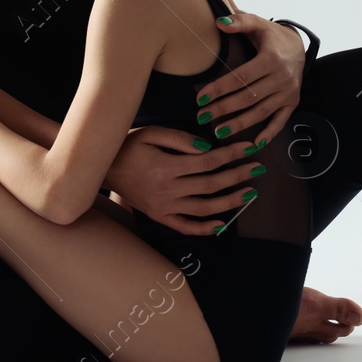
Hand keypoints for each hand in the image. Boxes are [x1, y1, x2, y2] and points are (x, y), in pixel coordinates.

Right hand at [103, 126, 269, 235]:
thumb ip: (180, 138)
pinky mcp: (160, 217)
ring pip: (204, 207)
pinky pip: (185, 227)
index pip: (208, 161)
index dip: (231, 154)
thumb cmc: (128, 146)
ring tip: (249, 193)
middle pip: (211, 184)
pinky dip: (205, 228)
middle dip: (238, 175)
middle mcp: (167, 189)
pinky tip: (222, 224)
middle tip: (258, 168)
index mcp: (166, 166)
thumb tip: (208, 146)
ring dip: (230, 201)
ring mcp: (164, 207)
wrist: (103, 169)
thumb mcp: (151, 133)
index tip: (249, 148)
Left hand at [192, 12, 304, 148]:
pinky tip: (253, 143)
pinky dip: (269, 133)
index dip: (220, 89)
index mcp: (271, 58)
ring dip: (239, 124)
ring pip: (261, 112)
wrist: (299, 45)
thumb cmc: (271, 35)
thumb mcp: (257, 24)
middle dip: (223, 109)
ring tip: (218, 132)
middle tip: (201, 117)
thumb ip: (239, 21)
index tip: (200, 98)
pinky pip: (281, 121)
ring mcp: (289, 92)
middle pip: (248, 98)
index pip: (241, 77)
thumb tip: (219, 22)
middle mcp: (282, 77)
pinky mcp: (293, 102)